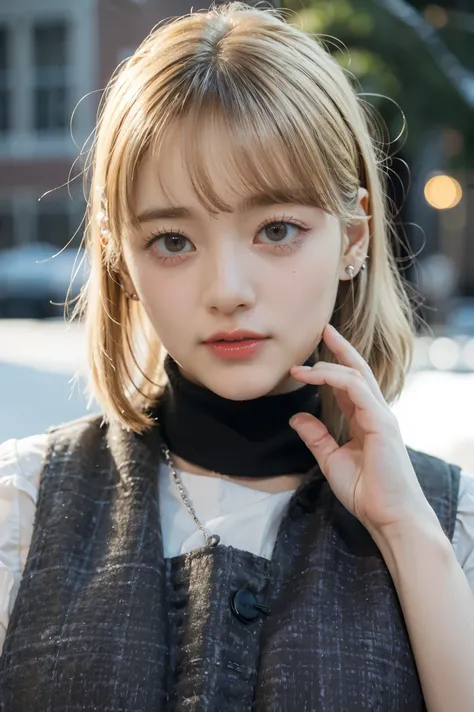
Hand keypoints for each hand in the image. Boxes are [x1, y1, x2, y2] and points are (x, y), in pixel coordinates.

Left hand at [289, 324, 435, 535]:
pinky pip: (358, 390)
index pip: (350, 385)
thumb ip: (316, 437)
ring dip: (328, 365)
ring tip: (302, 365)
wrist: (389, 516)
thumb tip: (296, 417)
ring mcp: (381, 416)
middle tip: (323, 329)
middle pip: (359, 371)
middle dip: (341, 349)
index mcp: (366, 421)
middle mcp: (376, 413)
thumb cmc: (367, 493)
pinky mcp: (382, 423)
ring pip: (357, 376)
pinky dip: (335, 379)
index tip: (312, 355)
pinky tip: (316, 375)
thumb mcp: (331, 461)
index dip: (332, 366)